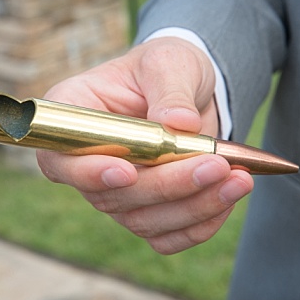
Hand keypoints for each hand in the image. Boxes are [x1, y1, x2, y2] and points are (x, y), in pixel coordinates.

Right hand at [35, 37, 254, 254]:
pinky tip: (229, 200)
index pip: (59, 159)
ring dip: (195, 207)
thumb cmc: (169, 67)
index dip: (87, 173)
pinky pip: (167, 237)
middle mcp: (87, 163)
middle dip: (169, 186)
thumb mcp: (170, 62)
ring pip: (144, 221)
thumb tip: (179, 123)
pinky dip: (201, 226)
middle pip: (112, 197)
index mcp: (73, 117)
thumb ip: (171, 90)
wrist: (193, 89)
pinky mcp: (149, 212)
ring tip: (240, 181)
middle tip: (217, 166)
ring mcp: (117, 194)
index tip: (126, 172)